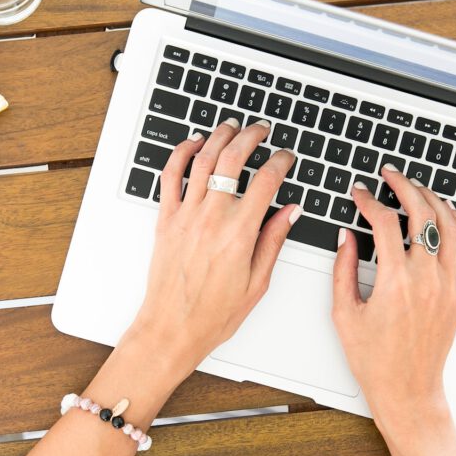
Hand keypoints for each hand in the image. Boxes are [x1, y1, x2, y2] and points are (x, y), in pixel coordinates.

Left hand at [125, 119, 299, 380]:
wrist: (172, 328)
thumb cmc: (212, 314)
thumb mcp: (257, 282)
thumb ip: (273, 241)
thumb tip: (290, 211)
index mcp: (239, 234)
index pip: (266, 181)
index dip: (281, 161)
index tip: (286, 157)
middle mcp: (211, 219)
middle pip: (233, 160)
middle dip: (251, 137)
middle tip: (261, 130)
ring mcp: (185, 216)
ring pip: (202, 160)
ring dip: (219, 137)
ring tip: (231, 127)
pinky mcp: (166, 220)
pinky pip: (170, 176)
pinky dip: (181, 154)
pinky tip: (193, 144)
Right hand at [331, 166, 455, 442]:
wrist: (407, 390)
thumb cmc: (374, 360)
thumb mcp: (344, 313)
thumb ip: (343, 268)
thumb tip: (347, 235)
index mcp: (396, 282)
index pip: (385, 223)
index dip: (369, 201)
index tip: (359, 193)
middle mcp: (428, 280)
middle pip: (423, 214)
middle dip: (405, 186)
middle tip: (390, 175)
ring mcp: (449, 286)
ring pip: (450, 226)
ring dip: (433, 199)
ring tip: (416, 188)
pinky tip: (443, 214)